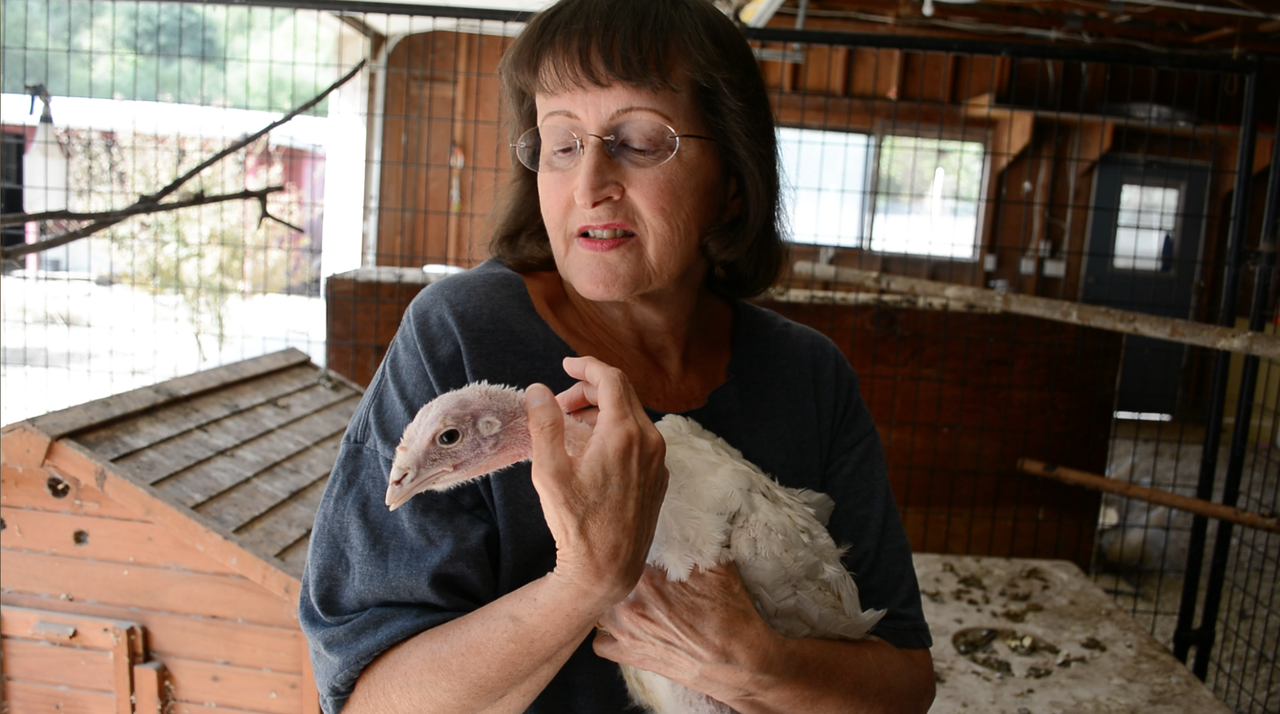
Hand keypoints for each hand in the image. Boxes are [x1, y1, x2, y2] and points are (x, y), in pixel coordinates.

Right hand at [525, 357, 668, 608]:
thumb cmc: (577, 523)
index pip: (610, 379)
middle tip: (559, 406)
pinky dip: (616, 431)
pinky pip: (640, 438)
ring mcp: (658, 460)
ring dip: (602, 412)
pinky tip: (592, 450)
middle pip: (622, 393)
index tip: (566, 365)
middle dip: (589, 391)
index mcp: (624, 433)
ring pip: (632, 416)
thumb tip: (539, 390)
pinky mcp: (659, 476)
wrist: (607, 568)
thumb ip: (545, 424)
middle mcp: (649, 441)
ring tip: (570, 429)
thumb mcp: (549, 471)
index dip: (587, 366)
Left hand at [593, 561, 780, 703]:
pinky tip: (624, 625)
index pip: (625, 551)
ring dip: (610, 597)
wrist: (739, 662)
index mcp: (647, 579)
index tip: (639, 545)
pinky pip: (599, 644)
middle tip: (636, 568)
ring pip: (599, 606)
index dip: (632, 545)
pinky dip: (607, 633)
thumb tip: (678, 526)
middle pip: (607, 576)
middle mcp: (629, 605)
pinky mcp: (630, 656)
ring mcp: (626, 633)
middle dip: (618, 569)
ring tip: (629, 594)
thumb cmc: (731, 615)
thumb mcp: (717, 567)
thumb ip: (690, 544)